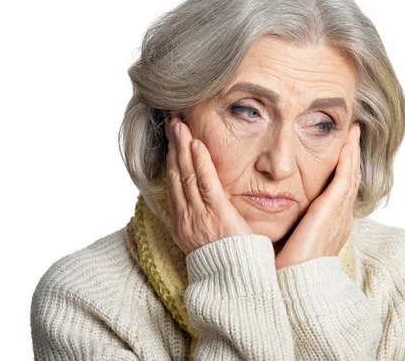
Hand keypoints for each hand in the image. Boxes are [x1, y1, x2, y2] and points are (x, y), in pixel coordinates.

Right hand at [165, 116, 253, 254]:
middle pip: (176, 175)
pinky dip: (200, 163)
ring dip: (182, 147)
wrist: (234, 282)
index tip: (170, 142)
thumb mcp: (209, 243)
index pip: (174, 186)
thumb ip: (206, 222)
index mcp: (183, 225)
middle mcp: (186, 218)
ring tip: (179, 125)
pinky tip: (196, 145)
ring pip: (187, 175)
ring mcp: (199, 215)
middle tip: (171, 123)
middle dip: (173, 147)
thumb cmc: (228, 263)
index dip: (171, 161)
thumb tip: (209, 208)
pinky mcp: (217, 213)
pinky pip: (206, 183)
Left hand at [274, 123, 360, 269]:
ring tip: (353, 132)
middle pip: (351, 179)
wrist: (300, 284)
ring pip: (351, 174)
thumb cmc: (293, 269)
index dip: (343, 169)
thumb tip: (283, 223)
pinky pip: (345, 176)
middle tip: (353, 134)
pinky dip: (348, 157)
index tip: (342, 152)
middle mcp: (341, 217)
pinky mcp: (333, 208)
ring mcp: (340, 212)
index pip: (340, 190)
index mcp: (332, 225)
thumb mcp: (295, 244)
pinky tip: (347, 141)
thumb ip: (293, 229)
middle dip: (352, 155)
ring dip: (352, 151)